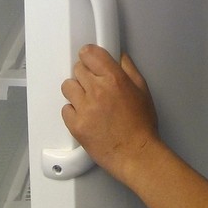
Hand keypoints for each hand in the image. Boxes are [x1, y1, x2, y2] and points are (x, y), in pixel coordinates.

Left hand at [60, 44, 159, 184]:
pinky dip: (72, 111)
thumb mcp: (142, 90)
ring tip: (87, 100)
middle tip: (93, 84)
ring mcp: (85, 108)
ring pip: (68, 86)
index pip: (89, 53)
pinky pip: (65, 109)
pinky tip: (85, 115)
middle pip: (77, 68)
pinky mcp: (76, 126)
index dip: (88, 55)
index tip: (89, 59)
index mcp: (114, 78)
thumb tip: (119, 57)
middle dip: (85, 74)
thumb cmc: (141, 126)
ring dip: (76, 91)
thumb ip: (129, 69)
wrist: (136, 154)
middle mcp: (97, 90)